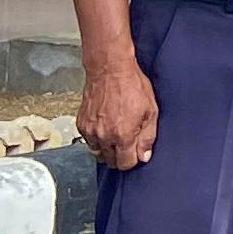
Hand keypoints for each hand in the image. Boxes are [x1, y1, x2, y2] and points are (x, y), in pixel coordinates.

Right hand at [79, 53, 159, 169]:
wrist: (109, 69)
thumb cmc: (132, 85)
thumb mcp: (151, 110)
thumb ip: (148, 136)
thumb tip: (144, 156)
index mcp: (123, 135)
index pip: (125, 164)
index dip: (133, 160)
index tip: (136, 152)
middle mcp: (104, 137)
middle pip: (111, 161)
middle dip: (120, 156)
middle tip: (128, 142)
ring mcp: (90, 131)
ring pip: (98, 153)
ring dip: (108, 149)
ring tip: (116, 134)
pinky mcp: (81, 124)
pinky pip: (89, 141)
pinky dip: (97, 139)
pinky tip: (106, 127)